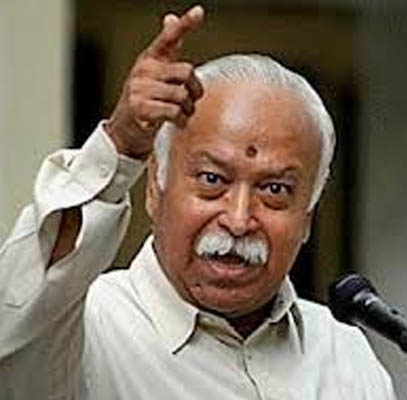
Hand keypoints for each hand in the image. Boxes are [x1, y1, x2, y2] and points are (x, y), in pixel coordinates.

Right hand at [105, 5, 204, 159]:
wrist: (124, 131)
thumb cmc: (145, 102)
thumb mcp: (154, 75)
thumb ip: (166, 52)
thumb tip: (171, 18)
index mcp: (149, 59)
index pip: (168, 38)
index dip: (185, 24)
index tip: (199, 11)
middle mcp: (143, 70)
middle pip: (187, 71)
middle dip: (195, 90)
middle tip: (192, 100)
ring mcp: (140, 89)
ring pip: (182, 95)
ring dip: (188, 109)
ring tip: (182, 114)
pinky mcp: (140, 108)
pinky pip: (174, 111)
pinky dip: (181, 120)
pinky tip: (177, 122)